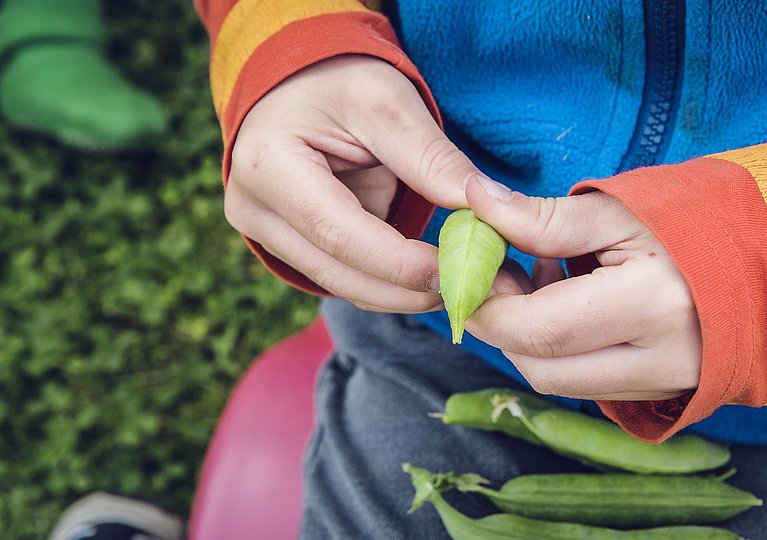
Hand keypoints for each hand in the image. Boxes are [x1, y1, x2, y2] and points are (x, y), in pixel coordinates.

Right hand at [225, 56, 479, 312]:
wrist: (299, 80)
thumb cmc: (338, 77)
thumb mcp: (387, 101)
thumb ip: (430, 157)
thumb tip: (485, 206)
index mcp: (268, 166)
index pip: (338, 233)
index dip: (400, 263)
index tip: (457, 272)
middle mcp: (254, 210)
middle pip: (338, 273)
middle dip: (409, 290)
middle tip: (475, 291)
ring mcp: (266, 234)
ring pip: (344, 285)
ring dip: (405, 294)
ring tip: (466, 286)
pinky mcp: (291, 246)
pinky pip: (347, 276)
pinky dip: (393, 283)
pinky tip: (437, 277)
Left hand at [464, 175, 702, 400]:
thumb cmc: (702, 219)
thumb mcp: (620, 209)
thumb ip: (542, 218)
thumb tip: (474, 203)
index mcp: (652, 306)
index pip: (536, 330)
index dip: (486, 303)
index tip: (464, 268)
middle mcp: (661, 360)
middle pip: (541, 368)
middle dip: (501, 323)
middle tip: (498, 270)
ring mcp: (667, 384)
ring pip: (561, 382)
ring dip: (530, 337)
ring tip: (544, 276)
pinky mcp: (665, 391)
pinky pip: (588, 383)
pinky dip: (562, 348)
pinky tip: (573, 300)